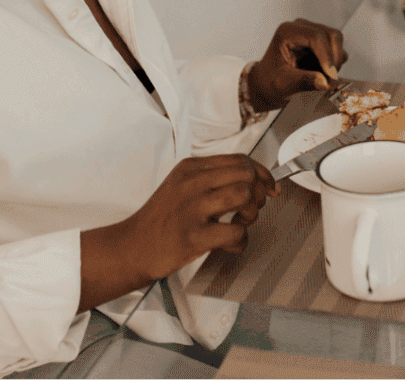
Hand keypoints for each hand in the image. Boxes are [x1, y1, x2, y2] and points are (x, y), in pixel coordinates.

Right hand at [119, 154, 279, 282]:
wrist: (134, 245)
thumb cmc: (162, 218)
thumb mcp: (180, 184)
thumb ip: (210, 178)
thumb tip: (250, 178)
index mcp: (190, 167)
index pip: (238, 159)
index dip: (261, 172)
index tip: (269, 186)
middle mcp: (192, 182)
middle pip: (245, 173)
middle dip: (259, 192)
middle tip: (252, 208)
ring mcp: (192, 208)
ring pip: (243, 195)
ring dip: (251, 213)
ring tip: (241, 222)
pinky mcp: (194, 236)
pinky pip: (235, 233)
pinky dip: (241, 241)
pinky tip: (231, 243)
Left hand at [248, 18, 347, 111]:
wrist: (267, 81)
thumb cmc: (270, 79)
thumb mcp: (283, 83)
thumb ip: (304, 81)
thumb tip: (324, 82)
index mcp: (287, 32)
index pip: (316, 37)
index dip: (327, 56)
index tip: (331, 74)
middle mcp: (299, 27)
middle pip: (330, 35)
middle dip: (334, 58)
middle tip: (331, 79)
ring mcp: (310, 32)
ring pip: (336, 40)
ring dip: (336, 60)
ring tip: (326, 77)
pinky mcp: (318, 41)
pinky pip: (336, 47)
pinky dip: (335, 61)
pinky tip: (324, 72)